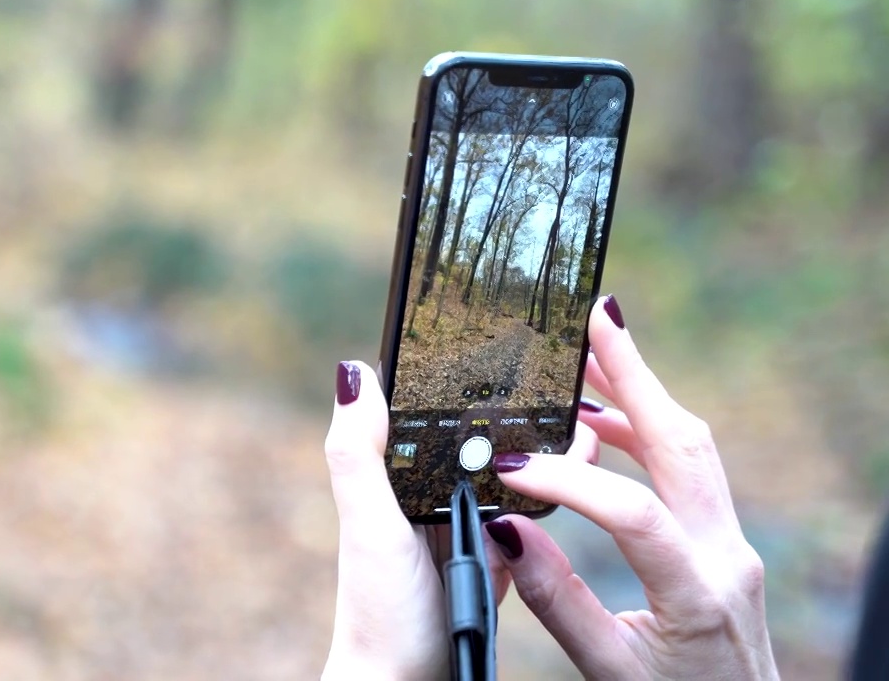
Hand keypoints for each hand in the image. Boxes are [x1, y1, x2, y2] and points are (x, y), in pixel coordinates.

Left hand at [319, 359, 598, 679]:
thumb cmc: (376, 609)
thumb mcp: (365, 522)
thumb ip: (357, 451)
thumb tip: (351, 369)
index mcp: (397, 475)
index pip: (431, 410)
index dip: (463, 373)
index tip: (502, 327)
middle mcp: (431, 491)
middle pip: (480, 435)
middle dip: (521, 406)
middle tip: (568, 370)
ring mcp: (467, 523)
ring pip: (513, 472)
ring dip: (547, 448)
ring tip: (587, 416)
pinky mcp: (499, 558)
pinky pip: (532, 518)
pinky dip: (556, 497)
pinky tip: (585, 474)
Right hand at [486, 295, 778, 678]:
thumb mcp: (609, 670)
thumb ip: (555, 600)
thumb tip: (505, 529)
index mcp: (696, 591)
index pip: (632, 511)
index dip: (568, 479)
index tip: (509, 465)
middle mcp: (726, 556)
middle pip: (683, 442)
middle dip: (636, 376)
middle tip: (595, 321)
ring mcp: (732, 544)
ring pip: (692, 446)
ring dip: (641, 395)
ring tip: (587, 360)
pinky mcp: (725, 543)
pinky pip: (691, 469)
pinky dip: (647, 433)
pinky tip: (603, 425)